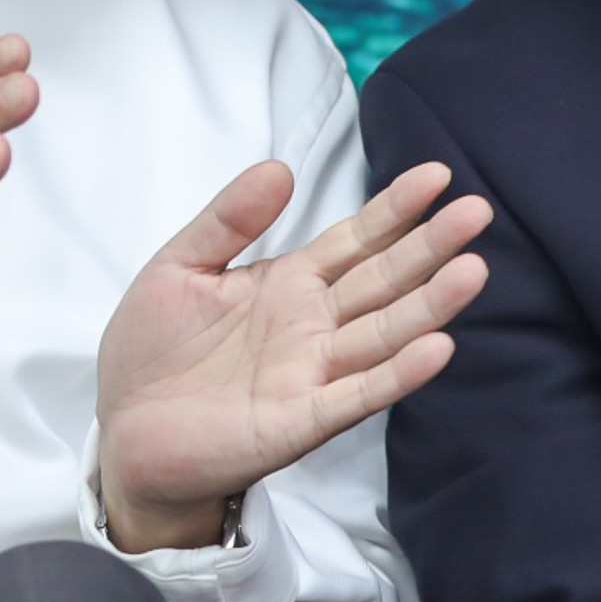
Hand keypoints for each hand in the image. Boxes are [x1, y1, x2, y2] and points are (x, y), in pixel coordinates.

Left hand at [94, 160, 490, 551]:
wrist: (121, 434)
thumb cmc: (149, 353)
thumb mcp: (179, 267)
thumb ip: (228, 220)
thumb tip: (279, 167)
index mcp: (290, 284)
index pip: (356, 240)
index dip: (395, 209)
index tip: (437, 175)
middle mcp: (313, 326)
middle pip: (384, 280)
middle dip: (431, 247)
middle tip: (479, 212)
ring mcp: (313, 374)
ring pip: (384, 333)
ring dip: (430, 305)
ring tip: (474, 271)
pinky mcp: (300, 422)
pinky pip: (357, 395)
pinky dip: (397, 374)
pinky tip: (437, 349)